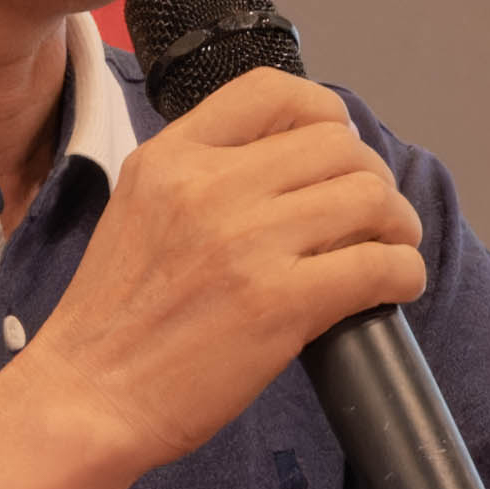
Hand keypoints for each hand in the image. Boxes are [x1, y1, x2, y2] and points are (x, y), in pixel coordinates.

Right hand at [10, 67, 425, 474]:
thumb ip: (202, 179)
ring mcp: (248, 242)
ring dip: (397, 223)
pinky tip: (394, 288)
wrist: (86, 397)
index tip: (339, 146)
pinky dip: (403, 273)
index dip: (325, 112)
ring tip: (390, 248)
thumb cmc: (113, 319)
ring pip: (369, 197)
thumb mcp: (139, 211)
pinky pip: (379, 265)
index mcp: (172, 157)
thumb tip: (293, 172)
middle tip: (371, 216)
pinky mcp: (280, 303)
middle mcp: (211, 186)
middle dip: (370, 177)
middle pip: (337, 144)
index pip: (272, 91)